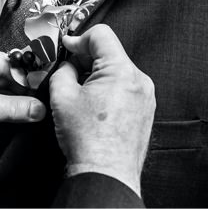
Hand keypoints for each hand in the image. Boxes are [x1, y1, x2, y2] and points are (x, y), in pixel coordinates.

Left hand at [0, 45, 46, 159]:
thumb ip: (13, 107)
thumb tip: (37, 107)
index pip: (5, 62)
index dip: (25, 76)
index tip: (42, 87)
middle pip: (9, 74)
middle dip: (24, 88)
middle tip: (42, 100)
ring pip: (8, 88)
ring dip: (21, 99)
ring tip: (36, 108)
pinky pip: (3, 99)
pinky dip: (14, 107)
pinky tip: (26, 112)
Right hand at [49, 24, 154, 195]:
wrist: (105, 173)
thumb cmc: (88, 140)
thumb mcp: (62, 95)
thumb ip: (63, 70)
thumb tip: (67, 65)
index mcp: (122, 71)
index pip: (101, 35)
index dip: (78, 38)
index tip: (66, 47)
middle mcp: (140, 81)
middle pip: (110, 53)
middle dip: (86, 59)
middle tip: (67, 71)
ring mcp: (146, 97)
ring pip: (117, 71)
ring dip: (96, 74)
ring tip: (79, 93)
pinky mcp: (145, 111)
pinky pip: (125, 88)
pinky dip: (107, 89)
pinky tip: (92, 105)